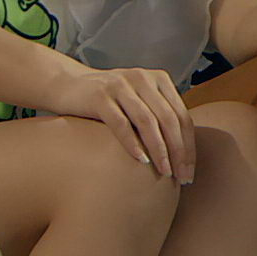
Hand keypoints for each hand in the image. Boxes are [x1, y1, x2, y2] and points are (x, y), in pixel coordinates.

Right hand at [49, 66, 193, 182]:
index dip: (189, 145)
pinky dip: (132, 143)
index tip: (189, 171)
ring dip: (159, 150)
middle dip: (179, 152)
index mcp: (158, 79)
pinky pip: (121, 123)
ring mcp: (121, 85)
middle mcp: (142, 78)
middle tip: (181, 177)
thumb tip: (183, 154)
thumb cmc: (108, 100)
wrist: (67, 84)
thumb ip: (159, 116)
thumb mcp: (138, 101)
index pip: (182, 115)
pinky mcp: (100, 96)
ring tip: (164, 172)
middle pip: (169, 119)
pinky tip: (141, 160)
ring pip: (148, 121)